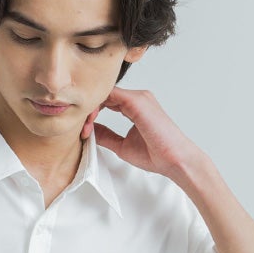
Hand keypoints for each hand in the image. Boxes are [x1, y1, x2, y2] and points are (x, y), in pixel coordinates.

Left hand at [84, 85, 202, 181]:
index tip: (83, 129)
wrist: (174, 159)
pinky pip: (111, 95)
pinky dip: (98, 105)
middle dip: (89, 108)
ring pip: (106, 93)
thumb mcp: (123, 145)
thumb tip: (91, 131)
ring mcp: (138, 97)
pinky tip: (90, 118)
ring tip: (83, 125)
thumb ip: (107, 135)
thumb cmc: (156, 154)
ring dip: (91, 107)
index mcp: (134, 106)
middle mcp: (137, 98)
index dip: (92, 111)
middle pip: (105, 94)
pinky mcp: (138, 101)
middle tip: (80, 127)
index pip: (107, 100)